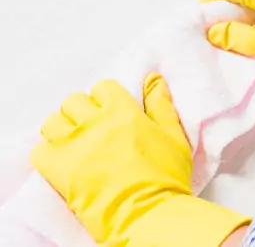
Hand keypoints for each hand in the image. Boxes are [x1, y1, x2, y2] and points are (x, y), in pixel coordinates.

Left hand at [32, 75, 250, 245]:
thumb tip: (153, 79)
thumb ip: (161, 106)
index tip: (110, 111)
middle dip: (82, 111)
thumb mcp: (174, 137)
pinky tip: (64, 161)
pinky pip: (39, 150)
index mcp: (124, 112)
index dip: (106, 98)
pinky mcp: (58, 169)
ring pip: (52, 122)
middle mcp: (95, 123)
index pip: (102, 87)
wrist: (147, 214)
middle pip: (73, 101)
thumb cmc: (165, 177)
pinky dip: (48, 153)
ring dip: (62, 129)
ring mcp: (73, 145)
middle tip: (92, 128)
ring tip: (75, 143)